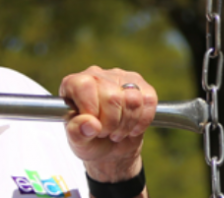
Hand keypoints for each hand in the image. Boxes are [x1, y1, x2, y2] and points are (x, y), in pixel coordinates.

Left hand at [60, 66, 156, 182]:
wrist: (111, 149)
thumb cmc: (89, 140)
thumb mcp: (77, 142)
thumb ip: (77, 133)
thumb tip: (90, 124)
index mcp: (74, 84)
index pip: (85, 86)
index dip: (92, 110)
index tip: (93, 126)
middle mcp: (97, 74)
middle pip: (112, 96)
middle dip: (111, 124)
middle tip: (105, 132)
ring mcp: (121, 77)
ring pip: (133, 99)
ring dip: (127, 124)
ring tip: (117, 131)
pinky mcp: (142, 86)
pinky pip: (148, 101)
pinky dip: (142, 121)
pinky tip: (132, 127)